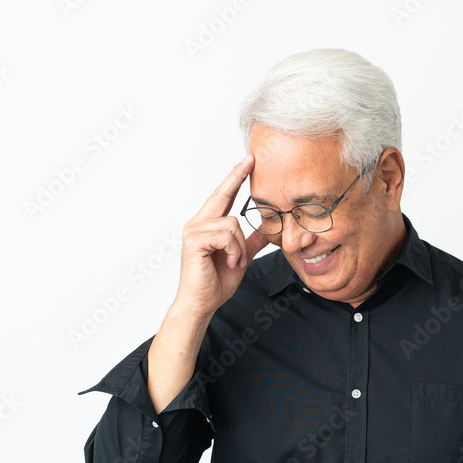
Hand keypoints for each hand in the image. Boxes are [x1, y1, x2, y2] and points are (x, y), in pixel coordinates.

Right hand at [174, 154, 269, 317]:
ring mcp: (194, 230)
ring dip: (240, 247)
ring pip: (232, 223)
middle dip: (236, 177)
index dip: (235, 178)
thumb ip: (251, 241)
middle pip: (222, 195)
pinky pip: (226, 235)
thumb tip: (268, 229)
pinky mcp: (195, 240)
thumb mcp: (241, 257)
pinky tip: (230, 262)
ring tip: (234, 261)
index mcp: (207, 225)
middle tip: (251, 159)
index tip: (248, 162)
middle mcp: (198, 223)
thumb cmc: (215, 282)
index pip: (223, 196)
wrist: (202, 303)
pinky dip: (234, 251)